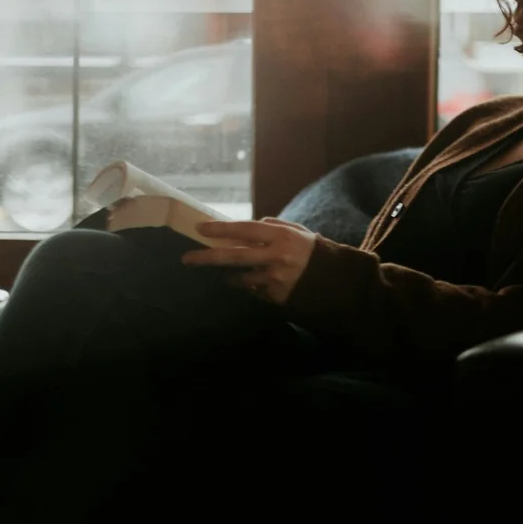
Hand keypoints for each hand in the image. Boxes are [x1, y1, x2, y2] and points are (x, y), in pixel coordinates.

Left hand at [181, 218, 317, 303]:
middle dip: (207, 258)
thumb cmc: (313, 252)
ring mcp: (276, 280)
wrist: (336, 282)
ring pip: (240, 279)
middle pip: (235, 257)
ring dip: (227, 277)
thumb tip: (248, 226)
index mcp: (282, 236)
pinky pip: (254, 291)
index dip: (221, 229)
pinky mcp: (276, 297)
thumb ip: (273, 226)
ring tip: (220, 275)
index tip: (200, 229)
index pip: (245, 230)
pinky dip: (249, 287)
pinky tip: (252, 285)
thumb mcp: (297, 232)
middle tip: (186, 258)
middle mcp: (277, 257)